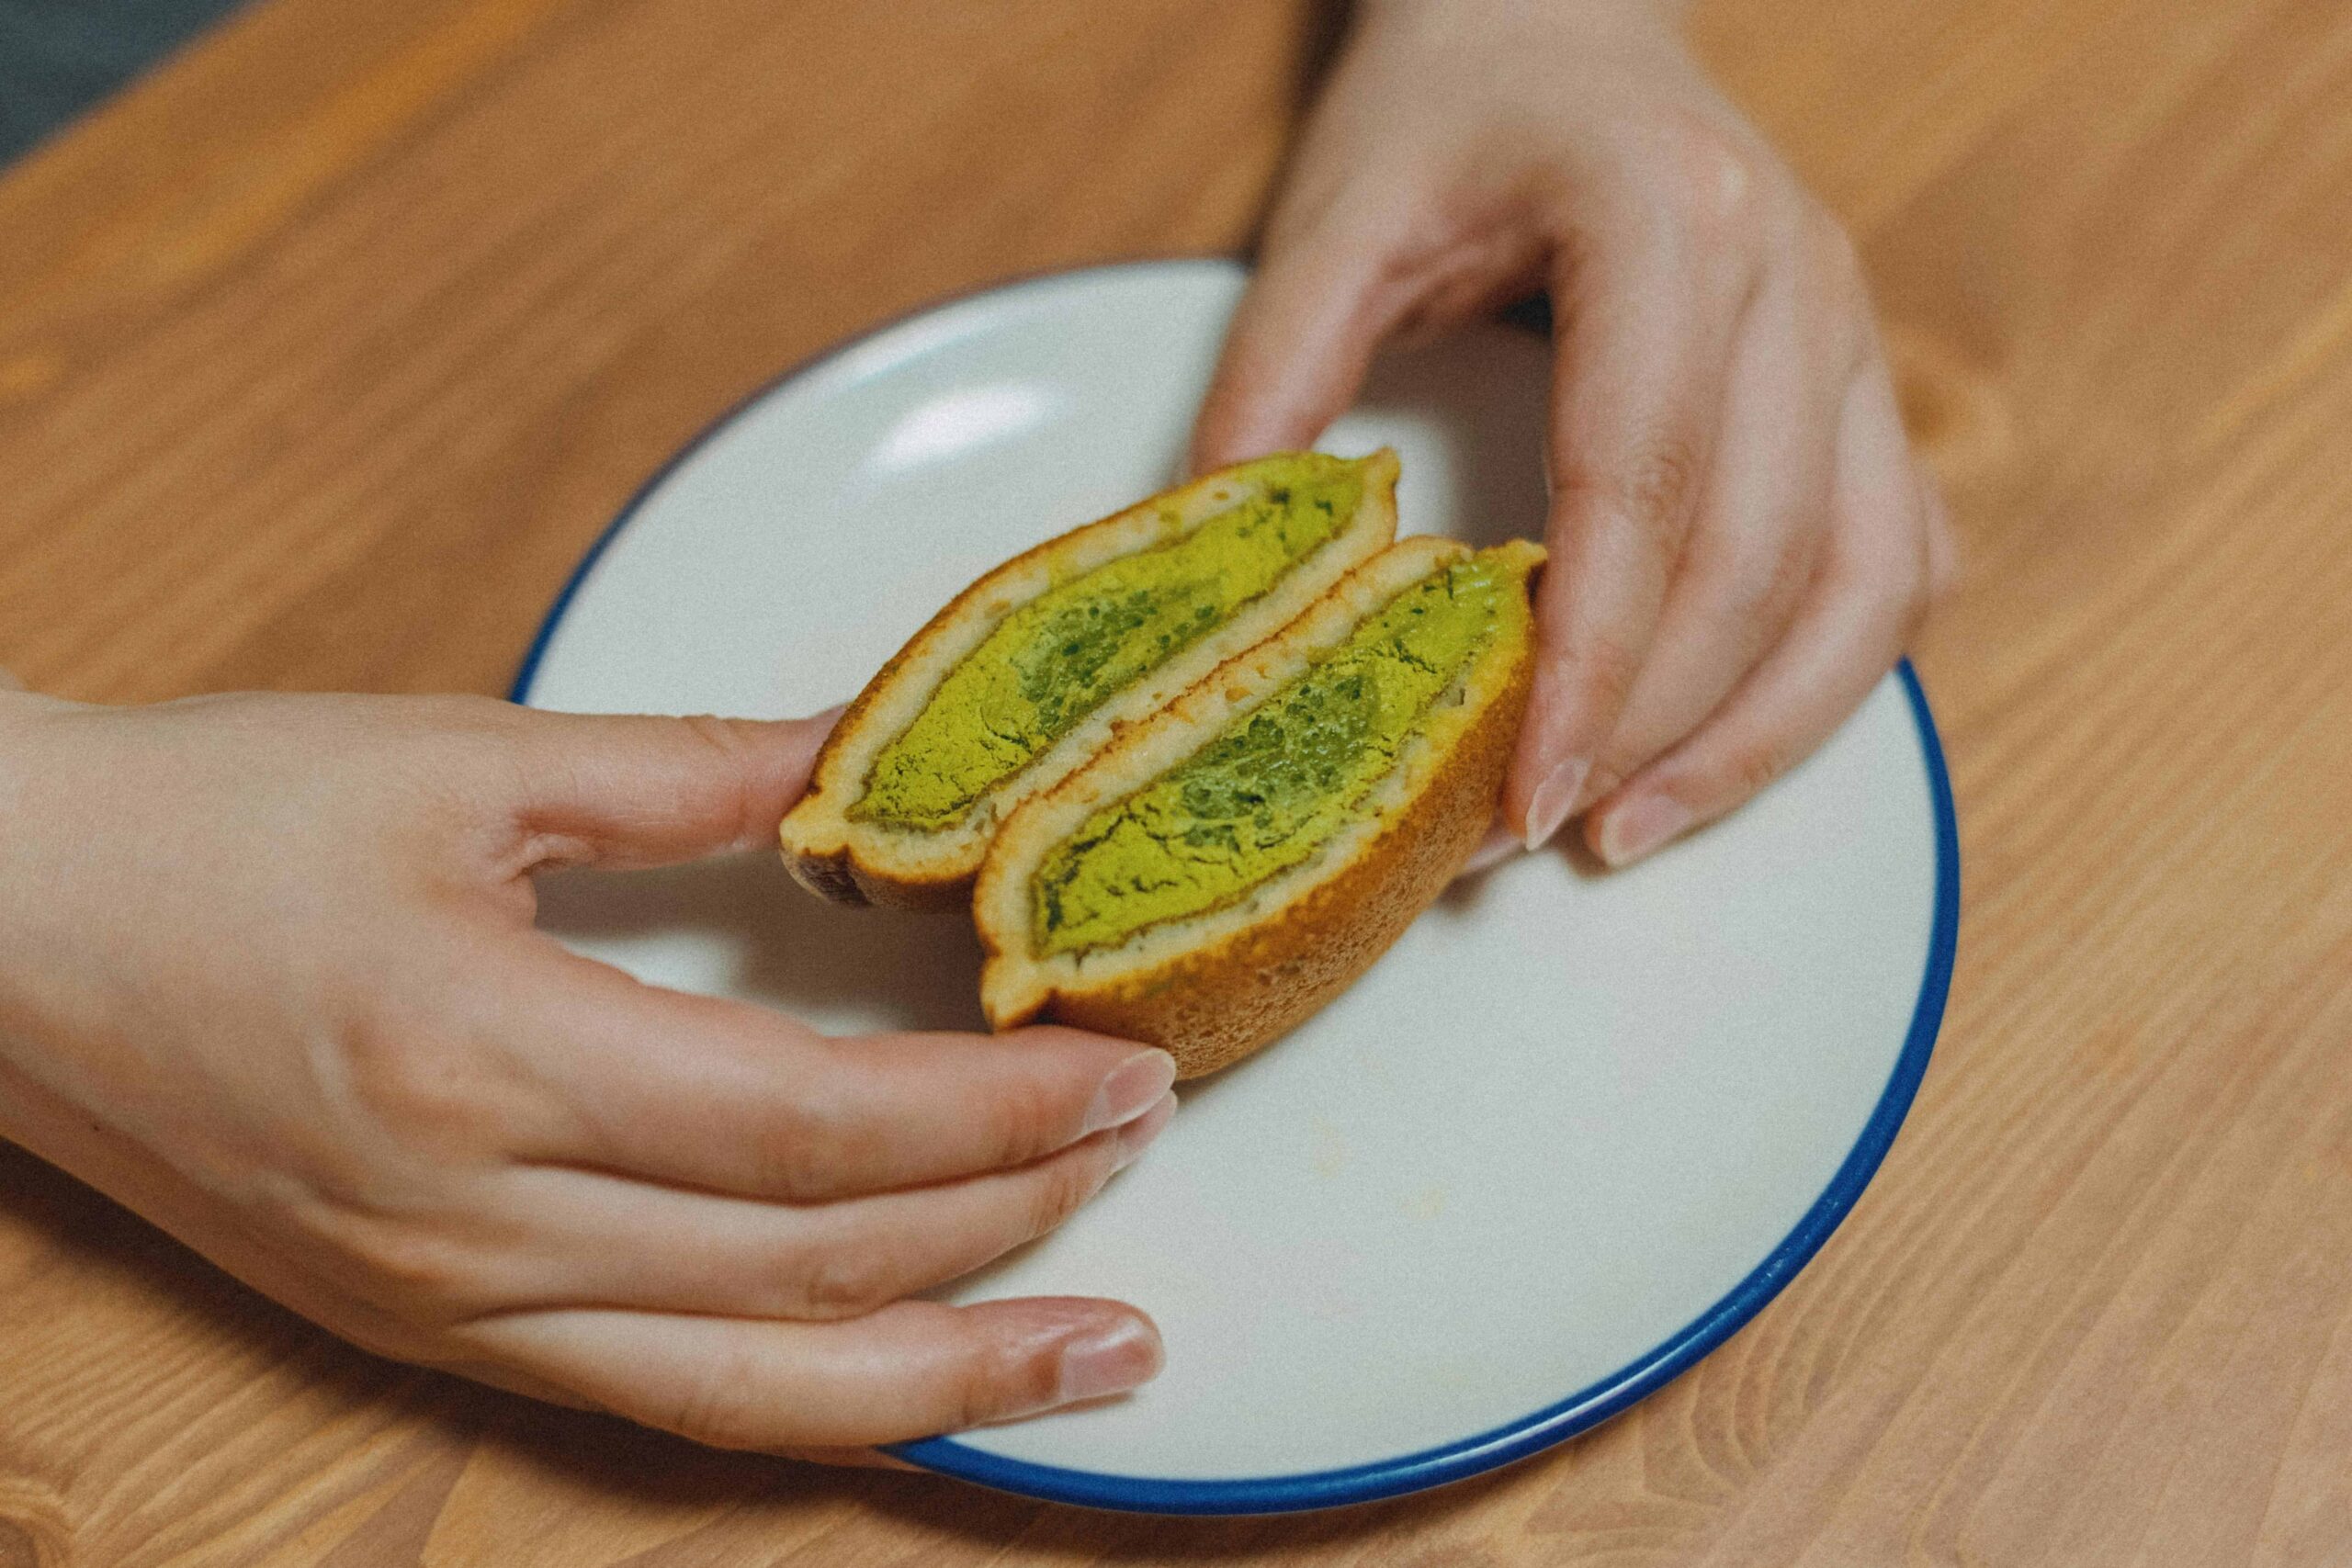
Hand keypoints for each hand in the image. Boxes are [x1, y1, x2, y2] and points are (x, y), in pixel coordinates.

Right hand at [0, 689, 1173, 1452]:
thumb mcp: (461, 760)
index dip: (995, 1112)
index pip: (813, 1127)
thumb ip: (696, 768)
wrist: (2, 928)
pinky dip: (815, 1407)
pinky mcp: (432, 1331)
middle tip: (1150, 1154)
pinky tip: (923, 1384)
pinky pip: (661, 1402)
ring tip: (1104, 1356)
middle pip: (811, 1268)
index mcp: (486, 1059)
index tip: (1129, 1069)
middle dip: (1011, 1223)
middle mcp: (475, 1226)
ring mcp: (450, 1307)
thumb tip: (877, 750)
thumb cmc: (209, 825)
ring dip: (951, 1378)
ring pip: (751, 1389)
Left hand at [1193, 0, 1953, 864]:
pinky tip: (1723, 745)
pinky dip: (1826, 674)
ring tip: (1628, 831)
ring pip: (1865, 579)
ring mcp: (1852, 331)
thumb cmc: (1454, 105)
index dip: (1588, 659)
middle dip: (1648, 724)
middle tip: (1528, 831)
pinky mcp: (1866, 383)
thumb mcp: (1337, 216)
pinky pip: (1900, 558)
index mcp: (1666, 218)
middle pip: (1756, 555)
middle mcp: (1796, 274)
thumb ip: (1274, 380)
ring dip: (1759, 733)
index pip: (1641, 482)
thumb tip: (1221, 569)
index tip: (1520, 790)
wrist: (1563, 15)